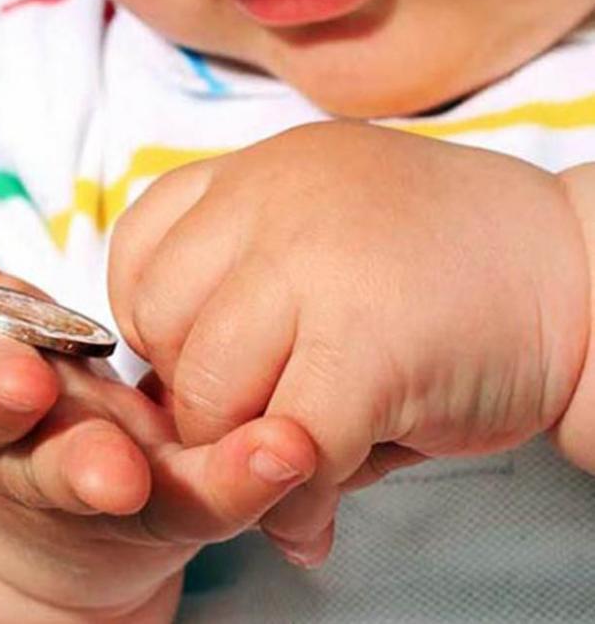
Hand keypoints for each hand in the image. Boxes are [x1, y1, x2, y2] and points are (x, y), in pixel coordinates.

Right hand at [0, 117, 316, 616]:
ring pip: (161, 495)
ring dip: (214, 480)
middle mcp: (46, 459)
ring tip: (275, 452)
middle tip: (115, 470)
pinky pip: (222, 496)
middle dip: (81, 466)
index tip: (13, 376)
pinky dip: (260, 478)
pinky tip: (301, 446)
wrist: (26, 518)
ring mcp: (122, 490)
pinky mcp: (183, 505)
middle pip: (58, 468)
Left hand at [109, 121, 590, 566]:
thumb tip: (180, 428)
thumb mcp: (321, 253)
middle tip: (254, 424)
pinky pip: (287, 445)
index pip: (139, 251)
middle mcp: (274, 201)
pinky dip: (294, 500)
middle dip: (194, 396)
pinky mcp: (368, 343)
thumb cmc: (444, 276)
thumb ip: (241, 312)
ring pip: (209, 385)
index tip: (205, 362)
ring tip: (289, 462)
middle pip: (161, 323)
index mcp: (257, 174)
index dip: (156, 327)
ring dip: (236, 451)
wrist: (583, 275)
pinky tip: (315, 515)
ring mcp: (317, 265)